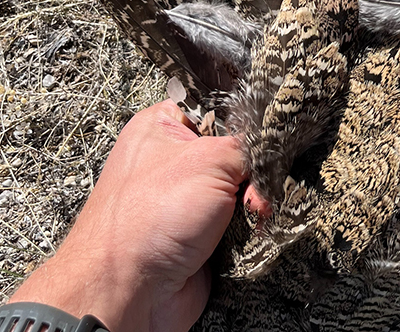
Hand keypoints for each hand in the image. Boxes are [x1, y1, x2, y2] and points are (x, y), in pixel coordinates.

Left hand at [10, 101, 247, 330]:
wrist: (129, 293)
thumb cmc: (145, 221)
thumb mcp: (208, 160)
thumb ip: (248, 145)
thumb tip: (270, 149)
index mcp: (162, 128)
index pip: (216, 106)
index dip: (244, 117)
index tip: (265, 131)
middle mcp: (173, 160)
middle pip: (235, 150)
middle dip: (252, 167)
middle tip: (254, 178)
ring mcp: (187, 198)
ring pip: (241, 187)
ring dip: (253, 200)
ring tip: (251, 209)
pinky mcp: (201, 232)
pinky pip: (239, 220)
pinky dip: (250, 225)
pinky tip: (250, 227)